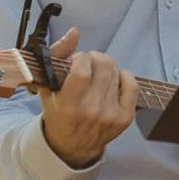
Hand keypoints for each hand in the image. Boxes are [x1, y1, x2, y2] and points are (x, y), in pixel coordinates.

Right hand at [37, 28, 137, 168]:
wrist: (71, 147)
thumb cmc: (57, 113)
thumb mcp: (47, 87)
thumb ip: (56, 56)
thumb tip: (74, 32)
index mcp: (69, 104)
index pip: (83, 69)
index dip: (82, 57)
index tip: (77, 61)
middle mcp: (91, 111)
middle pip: (104, 66)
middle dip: (95, 58)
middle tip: (88, 64)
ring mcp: (110, 115)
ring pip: (116, 72)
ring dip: (106, 67)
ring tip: (97, 75)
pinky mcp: (125, 118)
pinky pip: (132, 85)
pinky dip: (123, 76)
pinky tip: (113, 80)